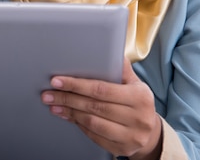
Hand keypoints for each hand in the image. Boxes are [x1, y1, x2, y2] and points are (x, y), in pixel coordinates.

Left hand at [41, 58, 161, 159]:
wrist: (151, 132)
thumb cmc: (137, 103)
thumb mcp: (135, 83)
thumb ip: (121, 69)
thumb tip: (110, 50)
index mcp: (140, 97)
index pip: (101, 89)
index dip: (76, 85)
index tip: (57, 81)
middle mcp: (138, 118)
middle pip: (94, 106)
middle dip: (67, 98)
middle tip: (48, 94)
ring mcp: (131, 136)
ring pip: (92, 122)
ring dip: (69, 112)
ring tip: (54, 105)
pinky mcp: (122, 148)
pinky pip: (94, 136)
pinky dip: (78, 125)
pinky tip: (68, 116)